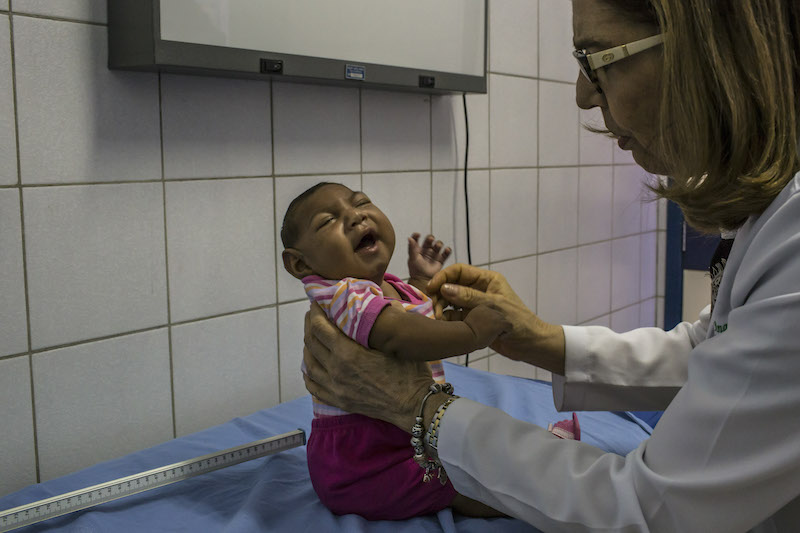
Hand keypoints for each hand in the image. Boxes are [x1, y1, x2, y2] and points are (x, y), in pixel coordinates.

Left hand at [302, 303, 433, 429]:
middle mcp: (336, 370)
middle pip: (312, 343)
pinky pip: (313, 386)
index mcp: (348, 353)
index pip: (320, 328)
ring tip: (311, 337)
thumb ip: (380, 321)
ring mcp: (335, 388)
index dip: (315, 313)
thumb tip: (374, 301)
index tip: (317, 303)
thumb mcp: (394, 343)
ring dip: (307, 347)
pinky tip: (310, 366)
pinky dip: (308, 373)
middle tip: (313, 315)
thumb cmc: (409, 372)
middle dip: (309, 325)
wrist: (413, 405)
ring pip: (309, 363)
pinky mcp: (339, 401)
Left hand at [407, 233, 451, 281]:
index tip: (418, 235)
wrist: (423, 281)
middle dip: (430, 238)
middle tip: (431, 239)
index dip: (416, 235)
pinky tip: (446, 250)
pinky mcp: (440, 260)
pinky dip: (447, 250)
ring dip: (439, 243)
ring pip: (438, 245)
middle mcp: (426, 250)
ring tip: (437, 247)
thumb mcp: (412, 258)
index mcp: (417, 249)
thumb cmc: (416, 270)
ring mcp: (434, 255)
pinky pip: (446, 253)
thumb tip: (409, 238)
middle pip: (429, 240)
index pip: (416, 239)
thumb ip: (411, 248)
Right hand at [427, 264, 565, 374]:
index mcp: (486, 280)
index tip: (431, 287)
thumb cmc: (518, 320)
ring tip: (437, 317)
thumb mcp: (493, 306)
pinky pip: (454, 317)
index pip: (459, 271)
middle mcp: (478, 290)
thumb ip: (469, 297)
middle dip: (440, 294)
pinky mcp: (472, 320)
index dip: (443, 277)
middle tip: (432, 307)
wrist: (529, 344)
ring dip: (441, 308)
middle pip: (451, 286)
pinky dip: (446, 320)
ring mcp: (474, 305)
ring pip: (450, 302)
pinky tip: (441, 324)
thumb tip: (445, 288)